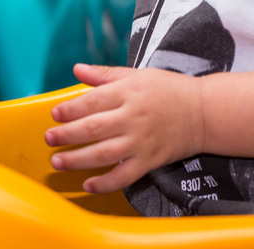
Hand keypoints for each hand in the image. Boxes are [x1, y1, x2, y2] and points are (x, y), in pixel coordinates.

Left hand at [44, 64, 204, 193]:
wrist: (204, 112)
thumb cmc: (169, 90)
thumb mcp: (138, 75)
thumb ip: (105, 75)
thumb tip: (77, 69)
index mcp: (128, 92)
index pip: (92, 101)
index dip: (70, 109)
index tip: (54, 114)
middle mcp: (133, 117)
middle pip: (93, 128)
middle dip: (67, 135)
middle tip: (49, 138)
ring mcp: (141, 141)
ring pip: (103, 154)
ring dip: (77, 160)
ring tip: (58, 162)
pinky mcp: (150, 161)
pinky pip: (123, 176)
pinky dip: (104, 183)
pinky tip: (88, 184)